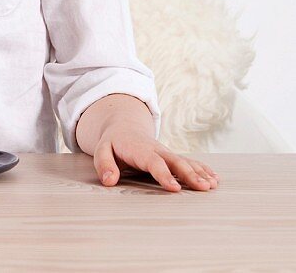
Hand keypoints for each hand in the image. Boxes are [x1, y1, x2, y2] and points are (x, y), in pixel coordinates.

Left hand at [93, 124, 219, 191]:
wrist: (123, 127)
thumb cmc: (113, 143)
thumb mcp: (101, 150)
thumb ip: (104, 164)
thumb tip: (109, 180)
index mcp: (140, 149)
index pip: (153, 162)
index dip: (164, 175)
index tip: (175, 188)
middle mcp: (157, 150)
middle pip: (175, 162)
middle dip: (190, 174)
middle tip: (203, 187)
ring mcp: (166, 153)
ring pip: (185, 162)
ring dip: (199, 172)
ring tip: (213, 185)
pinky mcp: (172, 157)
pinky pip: (189, 162)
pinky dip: (202, 169)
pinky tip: (214, 178)